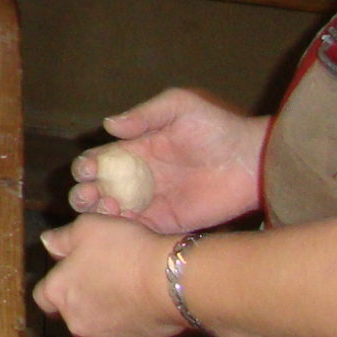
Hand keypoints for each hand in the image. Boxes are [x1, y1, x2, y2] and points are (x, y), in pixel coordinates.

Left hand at [33, 215, 183, 336]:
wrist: (170, 281)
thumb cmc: (124, 250)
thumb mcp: (86, 228)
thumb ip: (61, 238)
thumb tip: (48, 242)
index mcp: (58, 294)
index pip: (43, 295)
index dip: (57, 281)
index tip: (72, 269)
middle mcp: (76, 321)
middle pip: (71, 309)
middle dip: (82, 295)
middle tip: (104, 273)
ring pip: (98, 322)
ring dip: (105, 309)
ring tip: (125, 286)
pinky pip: (124, 331)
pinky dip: (128, 319)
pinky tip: (142, 300)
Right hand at [67, 87, 266, 233]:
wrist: (252, 160)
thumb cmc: (217, 127)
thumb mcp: (179, 107)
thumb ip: (144, 115)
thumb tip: (108, 123)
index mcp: (134, 151)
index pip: (98, 161)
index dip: (86, 167)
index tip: (89, 170)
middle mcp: (137, 178)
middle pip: (96, 190)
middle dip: (84, 194)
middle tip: (89, 195)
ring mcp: (151, 202)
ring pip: (111, 213)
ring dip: (99, 213)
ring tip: (108, 208)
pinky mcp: (168, 221)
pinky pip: (138, 229)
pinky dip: (124, 229)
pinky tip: (123, 222)